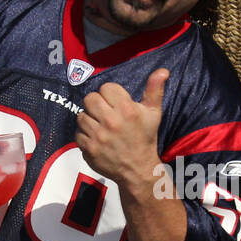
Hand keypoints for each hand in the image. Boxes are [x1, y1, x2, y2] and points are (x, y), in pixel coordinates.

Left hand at [75, 68, 165, 187]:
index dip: (110, 94)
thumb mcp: (153, 113)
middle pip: (90, 98)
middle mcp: (111, 121)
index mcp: (126, 110)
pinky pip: (78, 133)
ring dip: (89, 119)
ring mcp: (98, 136)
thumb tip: (163, 70)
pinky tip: (95, 138)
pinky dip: (84, 135)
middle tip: (105, 113)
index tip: (116, 103)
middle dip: (97, 104)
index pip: (106, 88)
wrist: (138, 169)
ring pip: (81, 116)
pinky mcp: (89, 148)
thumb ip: (154, 90)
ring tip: (100, 126)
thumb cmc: (145, 138)